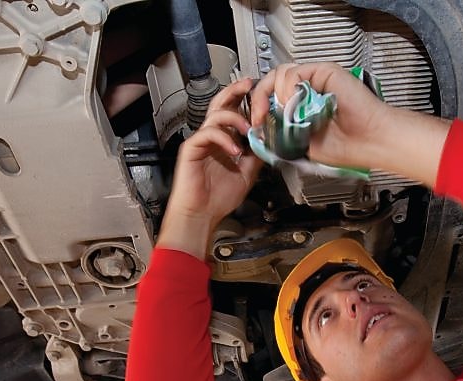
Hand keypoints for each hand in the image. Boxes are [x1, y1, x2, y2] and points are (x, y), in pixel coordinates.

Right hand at [161, 78, 262, 254]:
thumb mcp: (247, 174)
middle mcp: (212, 138)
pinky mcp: (191, 148)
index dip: (245, 101)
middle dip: (235, 91)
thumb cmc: (218, 198)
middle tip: (249, 84)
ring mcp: (201, 142)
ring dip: (235, 118)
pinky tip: (235, 151)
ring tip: (248, 129)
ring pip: (215, 115)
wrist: (201, 215)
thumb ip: (256, 156)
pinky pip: (207, 133)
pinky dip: (224, 138)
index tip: (260, 94)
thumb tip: (271, 142)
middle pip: (221, 104)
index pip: (234, 113)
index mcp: (224, 141)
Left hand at [249, 63, 449, 186]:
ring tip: (283, 114)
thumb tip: (261, 127)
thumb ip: (282, 131)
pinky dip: (289, 88)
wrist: (369, 142)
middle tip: (259, 117)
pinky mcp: (324, 71)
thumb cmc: (345, 147)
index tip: (257, 124)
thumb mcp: (301, 143)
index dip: (261, 106)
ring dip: (275, 96)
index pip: (272, 96)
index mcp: (302, 105)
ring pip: (280, 74)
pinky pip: (295, 72)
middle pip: (272, 81)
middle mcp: (308, 89)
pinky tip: (296, 104)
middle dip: (259, 99)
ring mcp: (316, 79)